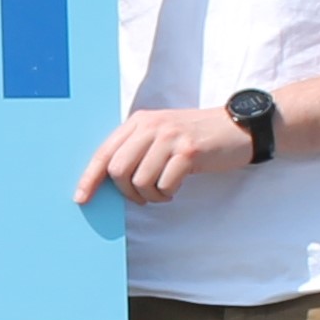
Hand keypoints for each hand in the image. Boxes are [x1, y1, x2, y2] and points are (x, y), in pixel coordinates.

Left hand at [75, 105, 252, 205]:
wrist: (238, 128)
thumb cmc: (195, 136)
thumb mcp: (161, 134)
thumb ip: (136, 148)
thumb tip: (110, 180)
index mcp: (138, 121)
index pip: (104, 152)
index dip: (89, 178)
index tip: (81, 198)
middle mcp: (151, 126)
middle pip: (117, 171)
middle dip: (126, 192)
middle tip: (142, 196)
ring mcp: (170, 137)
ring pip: (140, 181)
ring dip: (150, 196)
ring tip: (163, 191)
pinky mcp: (188, 152)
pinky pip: (164, 185)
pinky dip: (167, 194)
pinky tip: (175, 188)